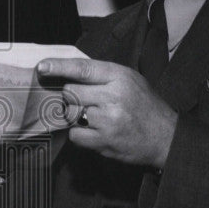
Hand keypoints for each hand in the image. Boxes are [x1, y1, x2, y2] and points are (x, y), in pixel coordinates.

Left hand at [37, 58, 176, 168]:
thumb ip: (102, 76)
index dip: (59, 67)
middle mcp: (113, 96)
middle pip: (70, 92)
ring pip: (71, 113)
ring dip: (77, 116)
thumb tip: (69, 73)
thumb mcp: (130, 80)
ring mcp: (108, 120)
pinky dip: (80, 134)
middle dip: (72, 97)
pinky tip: (95, 132)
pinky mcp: (104, 140)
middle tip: (87, 103)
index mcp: (119, 77)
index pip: (82, 68)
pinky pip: (75, 134)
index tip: (42, 67)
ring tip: (95, 118)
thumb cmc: (145, 106)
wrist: (166, 137)